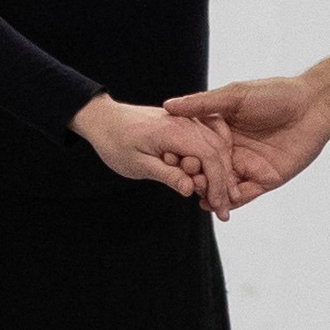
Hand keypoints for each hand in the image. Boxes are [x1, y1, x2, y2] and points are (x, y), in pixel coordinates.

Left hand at [72, 95, 225, 203]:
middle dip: (224, 183)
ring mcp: (188, 121)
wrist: (104, 119)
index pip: (209, 158)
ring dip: (221, 174)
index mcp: (174, 131)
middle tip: (224, 210)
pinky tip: (212, 179)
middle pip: (219, 153)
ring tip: (219, 199)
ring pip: (217, 147)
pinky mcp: (186, 124)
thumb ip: (166, 174)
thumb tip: (190, 188)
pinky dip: (214, 161)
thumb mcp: (137, 164)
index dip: (218, 185)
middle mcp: (186, 122)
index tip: (219, 207)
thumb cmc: (116, 142)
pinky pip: (208, 141)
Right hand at [171, 57, 329, 207]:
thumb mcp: (235, 96)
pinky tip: (222, 204)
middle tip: (185, 184)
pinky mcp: (266, 179)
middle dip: (197, 179)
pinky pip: (246, 194)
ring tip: (200, 198)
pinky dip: (234, 202)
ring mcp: (248, 166)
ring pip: (224, 186)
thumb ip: (203, 104)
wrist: (313, 106)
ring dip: (213, 194)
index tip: (168, 160)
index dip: (184, 155)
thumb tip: (169, 106)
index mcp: (221, 130)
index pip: (197, 148)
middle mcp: (232, 150)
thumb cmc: (275, 94)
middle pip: (208, 171)